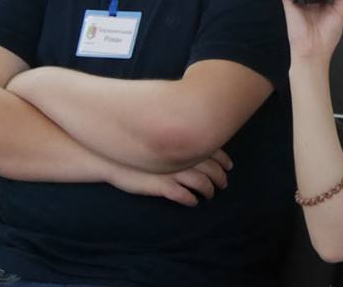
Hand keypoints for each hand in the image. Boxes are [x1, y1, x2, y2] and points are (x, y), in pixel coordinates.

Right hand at [108, 149, 232, 206]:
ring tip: (210, 195)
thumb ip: (179, 141)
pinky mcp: (161, 185)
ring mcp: (172, 171)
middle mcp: (182, 156)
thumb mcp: (163, 140)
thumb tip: (194, 143)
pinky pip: (182, 195)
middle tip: (224, 184)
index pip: (213, 150)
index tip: (229, 166)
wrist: (113, 157)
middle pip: (211, 168)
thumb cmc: (138, 147)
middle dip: (220, 177)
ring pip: (201, 182)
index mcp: (184, 143)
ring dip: (208, 190)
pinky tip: (193, 202)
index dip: (224, 159)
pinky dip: (190, 199)